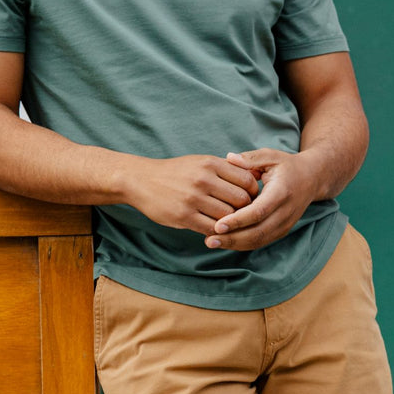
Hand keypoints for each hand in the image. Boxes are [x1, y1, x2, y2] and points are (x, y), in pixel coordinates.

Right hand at [127, 154, 259, 235]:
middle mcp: (203, 179)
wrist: (141, 180)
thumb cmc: (175, 172)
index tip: (249, 199)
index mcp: (210, 164)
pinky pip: (210, 228)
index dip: (253, 192)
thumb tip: (253, 178)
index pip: (246, 180)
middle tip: (242, 215)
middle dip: (245, 209)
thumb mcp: (200, 162)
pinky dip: (217, 232)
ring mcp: (193, 198)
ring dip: (231, 223)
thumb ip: (224, 169)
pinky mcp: (183, 216)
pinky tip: (215, 230)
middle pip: (241, 200)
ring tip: (228, 223)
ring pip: (228, 216)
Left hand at [204, 148, 321, 251]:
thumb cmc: (287, 165)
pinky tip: (225, 241)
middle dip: (232, 238)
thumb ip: (250, 158)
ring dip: (235, 244)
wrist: (312, 178)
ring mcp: (285, 224)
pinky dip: (243, 244)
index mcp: (281, 192)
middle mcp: (285, 212)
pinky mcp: (282, 230)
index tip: (217, 224)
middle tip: (209, 240)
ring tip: (212, 242)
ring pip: (259, 240)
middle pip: (258, 232)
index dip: (238, 220)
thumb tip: (229, 158)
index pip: (258, 212)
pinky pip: (261, 241)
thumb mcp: (270, 156)